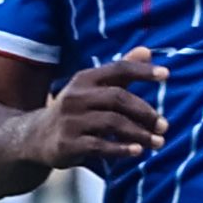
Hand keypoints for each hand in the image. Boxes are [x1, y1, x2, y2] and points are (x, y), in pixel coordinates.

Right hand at [34, 55, 168, 167]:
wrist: (36, 137)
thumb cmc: (75, 111)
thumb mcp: (92, 88)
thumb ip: (121, 72)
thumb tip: (147, 51)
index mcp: (85, 79)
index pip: (118, 69)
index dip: (142, 71)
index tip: (166, 75)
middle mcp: (76, 96)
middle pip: (118, 98)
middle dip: (145, 112)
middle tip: (164, 126)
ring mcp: (70, 120)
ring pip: (113, 123)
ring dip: (139, 134)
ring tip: (157, 143)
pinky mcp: (68, 143)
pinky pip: (100, 146)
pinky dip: (121, 149)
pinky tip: (137, 152)